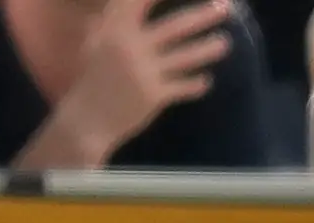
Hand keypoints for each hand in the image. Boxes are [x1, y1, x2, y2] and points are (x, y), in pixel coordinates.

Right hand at [54, 0, 236, 152]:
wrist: (86, 120)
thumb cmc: (93, 76)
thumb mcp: (98, 41)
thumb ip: (114, 19)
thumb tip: (119, 5)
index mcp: (115, 28)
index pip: (142, 0)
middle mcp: (131, 46)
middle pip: (176, 26)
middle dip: (203, 16)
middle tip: (227, 7)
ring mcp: (144, 71)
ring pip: (185, 57)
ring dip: (208, 49)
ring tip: (224, 43)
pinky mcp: (154, 96)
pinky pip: (182, 87)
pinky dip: (195, 84)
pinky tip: (206, 80)